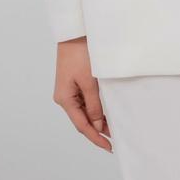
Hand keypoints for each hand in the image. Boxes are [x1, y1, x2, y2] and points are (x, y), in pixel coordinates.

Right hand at [52, 36, 112, 152]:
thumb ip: (94, 105)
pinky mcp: (73, 83)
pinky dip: (95, 108)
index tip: (109, 146)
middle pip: (82, 119)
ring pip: (84, 111)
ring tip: (112, 127)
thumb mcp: (89, 82)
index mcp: (64, 99)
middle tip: (115, 138)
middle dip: (98, 130)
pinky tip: (104, 112)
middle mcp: (64, 97)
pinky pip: (84, 101)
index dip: (96, 138)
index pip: (82, 125)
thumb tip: (96, 125)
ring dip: (97, 119)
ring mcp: (68, 90)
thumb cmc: (80, 54)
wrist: (74, 33)